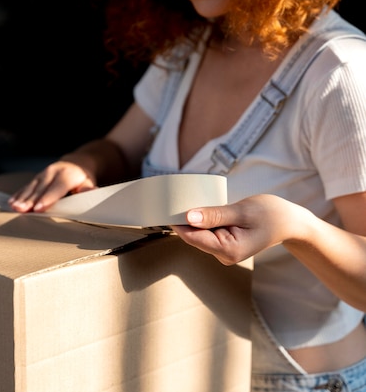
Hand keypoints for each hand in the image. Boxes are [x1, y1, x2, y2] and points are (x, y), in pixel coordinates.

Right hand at [8, 160, 96, 211]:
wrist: (76, 163)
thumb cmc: (83, 178)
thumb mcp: (89, 182)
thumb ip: (88, 189)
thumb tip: (91, 193)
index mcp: (67, 175)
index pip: (56, 189)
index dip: (47, 199)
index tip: (38, 208)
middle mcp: (53, 172)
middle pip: (40, 189)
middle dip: (30, 200)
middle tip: (21, 210)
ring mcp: (43, 174)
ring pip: (31, 187)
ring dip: (21, 198)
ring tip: (14, 207)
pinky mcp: (37, 177)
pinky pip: (26, 186)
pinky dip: (19, 194)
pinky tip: (11, 201)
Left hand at [171, 194, 308, 264]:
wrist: (291, 222)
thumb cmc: (272, 214)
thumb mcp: (243, 211)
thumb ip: (215, 215)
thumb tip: (188, 217)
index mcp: (228, 251)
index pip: (192, 237)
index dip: (175, 222)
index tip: (163, 206)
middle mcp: (223, 255)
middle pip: (192, 236)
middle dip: (182, 219)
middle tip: (172, 198)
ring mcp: (223, 251)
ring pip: (198, 234)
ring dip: (192, 219)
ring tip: (186, 200)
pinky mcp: (223, 244)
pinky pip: (206, 232)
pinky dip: (201, 220)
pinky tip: (199, 208)